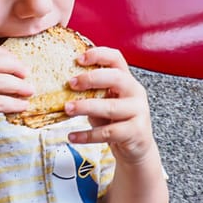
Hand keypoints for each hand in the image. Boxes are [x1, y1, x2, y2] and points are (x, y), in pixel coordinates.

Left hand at [64, 46, 155, 164]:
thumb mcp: (104, 103)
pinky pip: (108, 132)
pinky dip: (87, 135)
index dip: (98, 55)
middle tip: (71, 83)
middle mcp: (135, 92)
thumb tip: (64, 86)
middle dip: (91, 79)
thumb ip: (92, 93)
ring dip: (85, 107)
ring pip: (110, 107)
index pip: (116, 59)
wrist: (137, 148)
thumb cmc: (116, 122)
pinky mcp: (135, 131)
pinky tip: (73, 137)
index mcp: (127, 80)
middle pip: (116, 78)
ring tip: (68, 109)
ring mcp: (138, 112)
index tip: (78, 58)